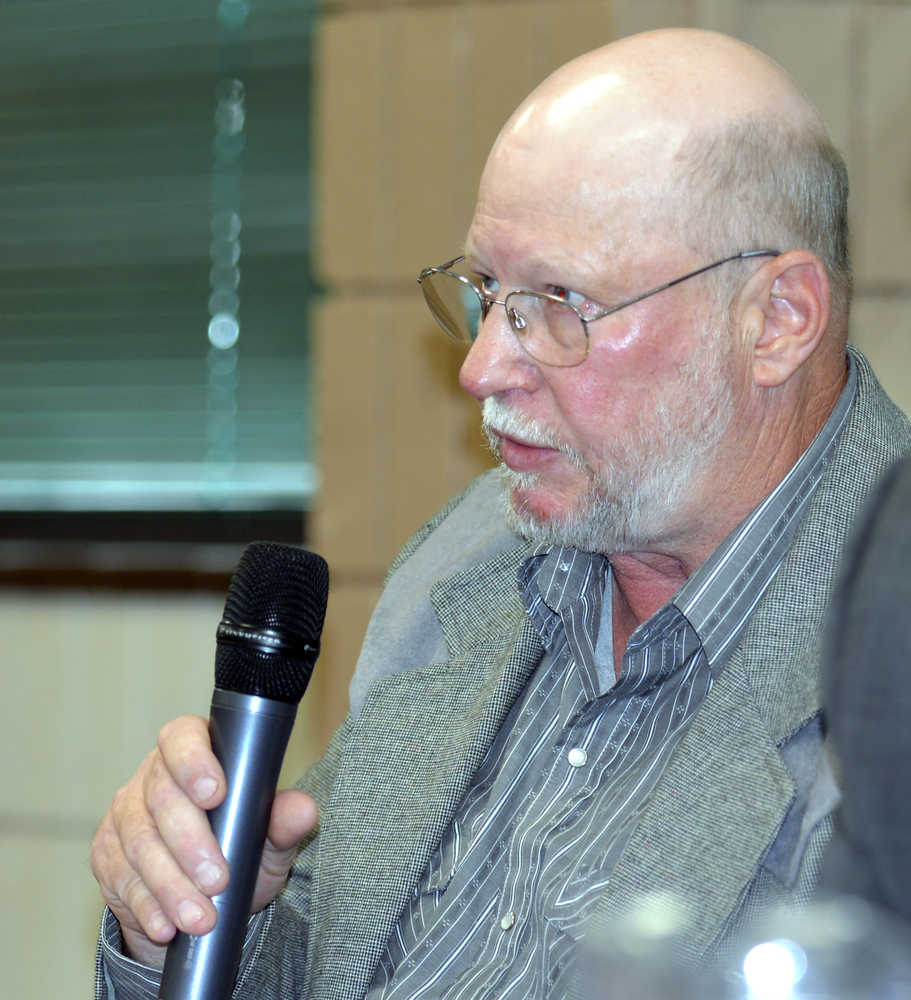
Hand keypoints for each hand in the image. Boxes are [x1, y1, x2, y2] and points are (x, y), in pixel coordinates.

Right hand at [90, 714, 317, 968]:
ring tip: (201, 917)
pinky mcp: (107, 854)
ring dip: (171, 885)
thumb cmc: (241, 846)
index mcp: (194, 750)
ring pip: (140, 844)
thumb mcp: (267, 837)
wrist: (206, 893)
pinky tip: (167, 925)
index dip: (194, 761)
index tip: (215, 793)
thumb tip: (303, 810)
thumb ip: (283, 821)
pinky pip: (121, 879)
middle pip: (161, 798)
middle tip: (217, 880)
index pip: (182, 738)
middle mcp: (153, 775)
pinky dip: (147, 906)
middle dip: (190, 843)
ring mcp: (125, 814)